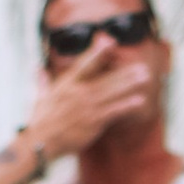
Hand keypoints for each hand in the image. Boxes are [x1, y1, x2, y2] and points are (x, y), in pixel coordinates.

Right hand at [22, 34, 158, 169]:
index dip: (97, 52)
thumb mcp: (40, 97)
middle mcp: (78, 93)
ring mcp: (87, 107)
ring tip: (145, 78)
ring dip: (130, 84)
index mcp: (66, 84)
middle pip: (106, 79)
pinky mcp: (92, 122)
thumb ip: (42, 81)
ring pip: (112, 93)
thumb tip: (37, 70)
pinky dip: (126, 105)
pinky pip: (113, 111)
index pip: (84, 64)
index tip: (110, 41)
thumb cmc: (40, 122)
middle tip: (141, 66)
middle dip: (125, 72)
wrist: (40, 142)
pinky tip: (139, 100)